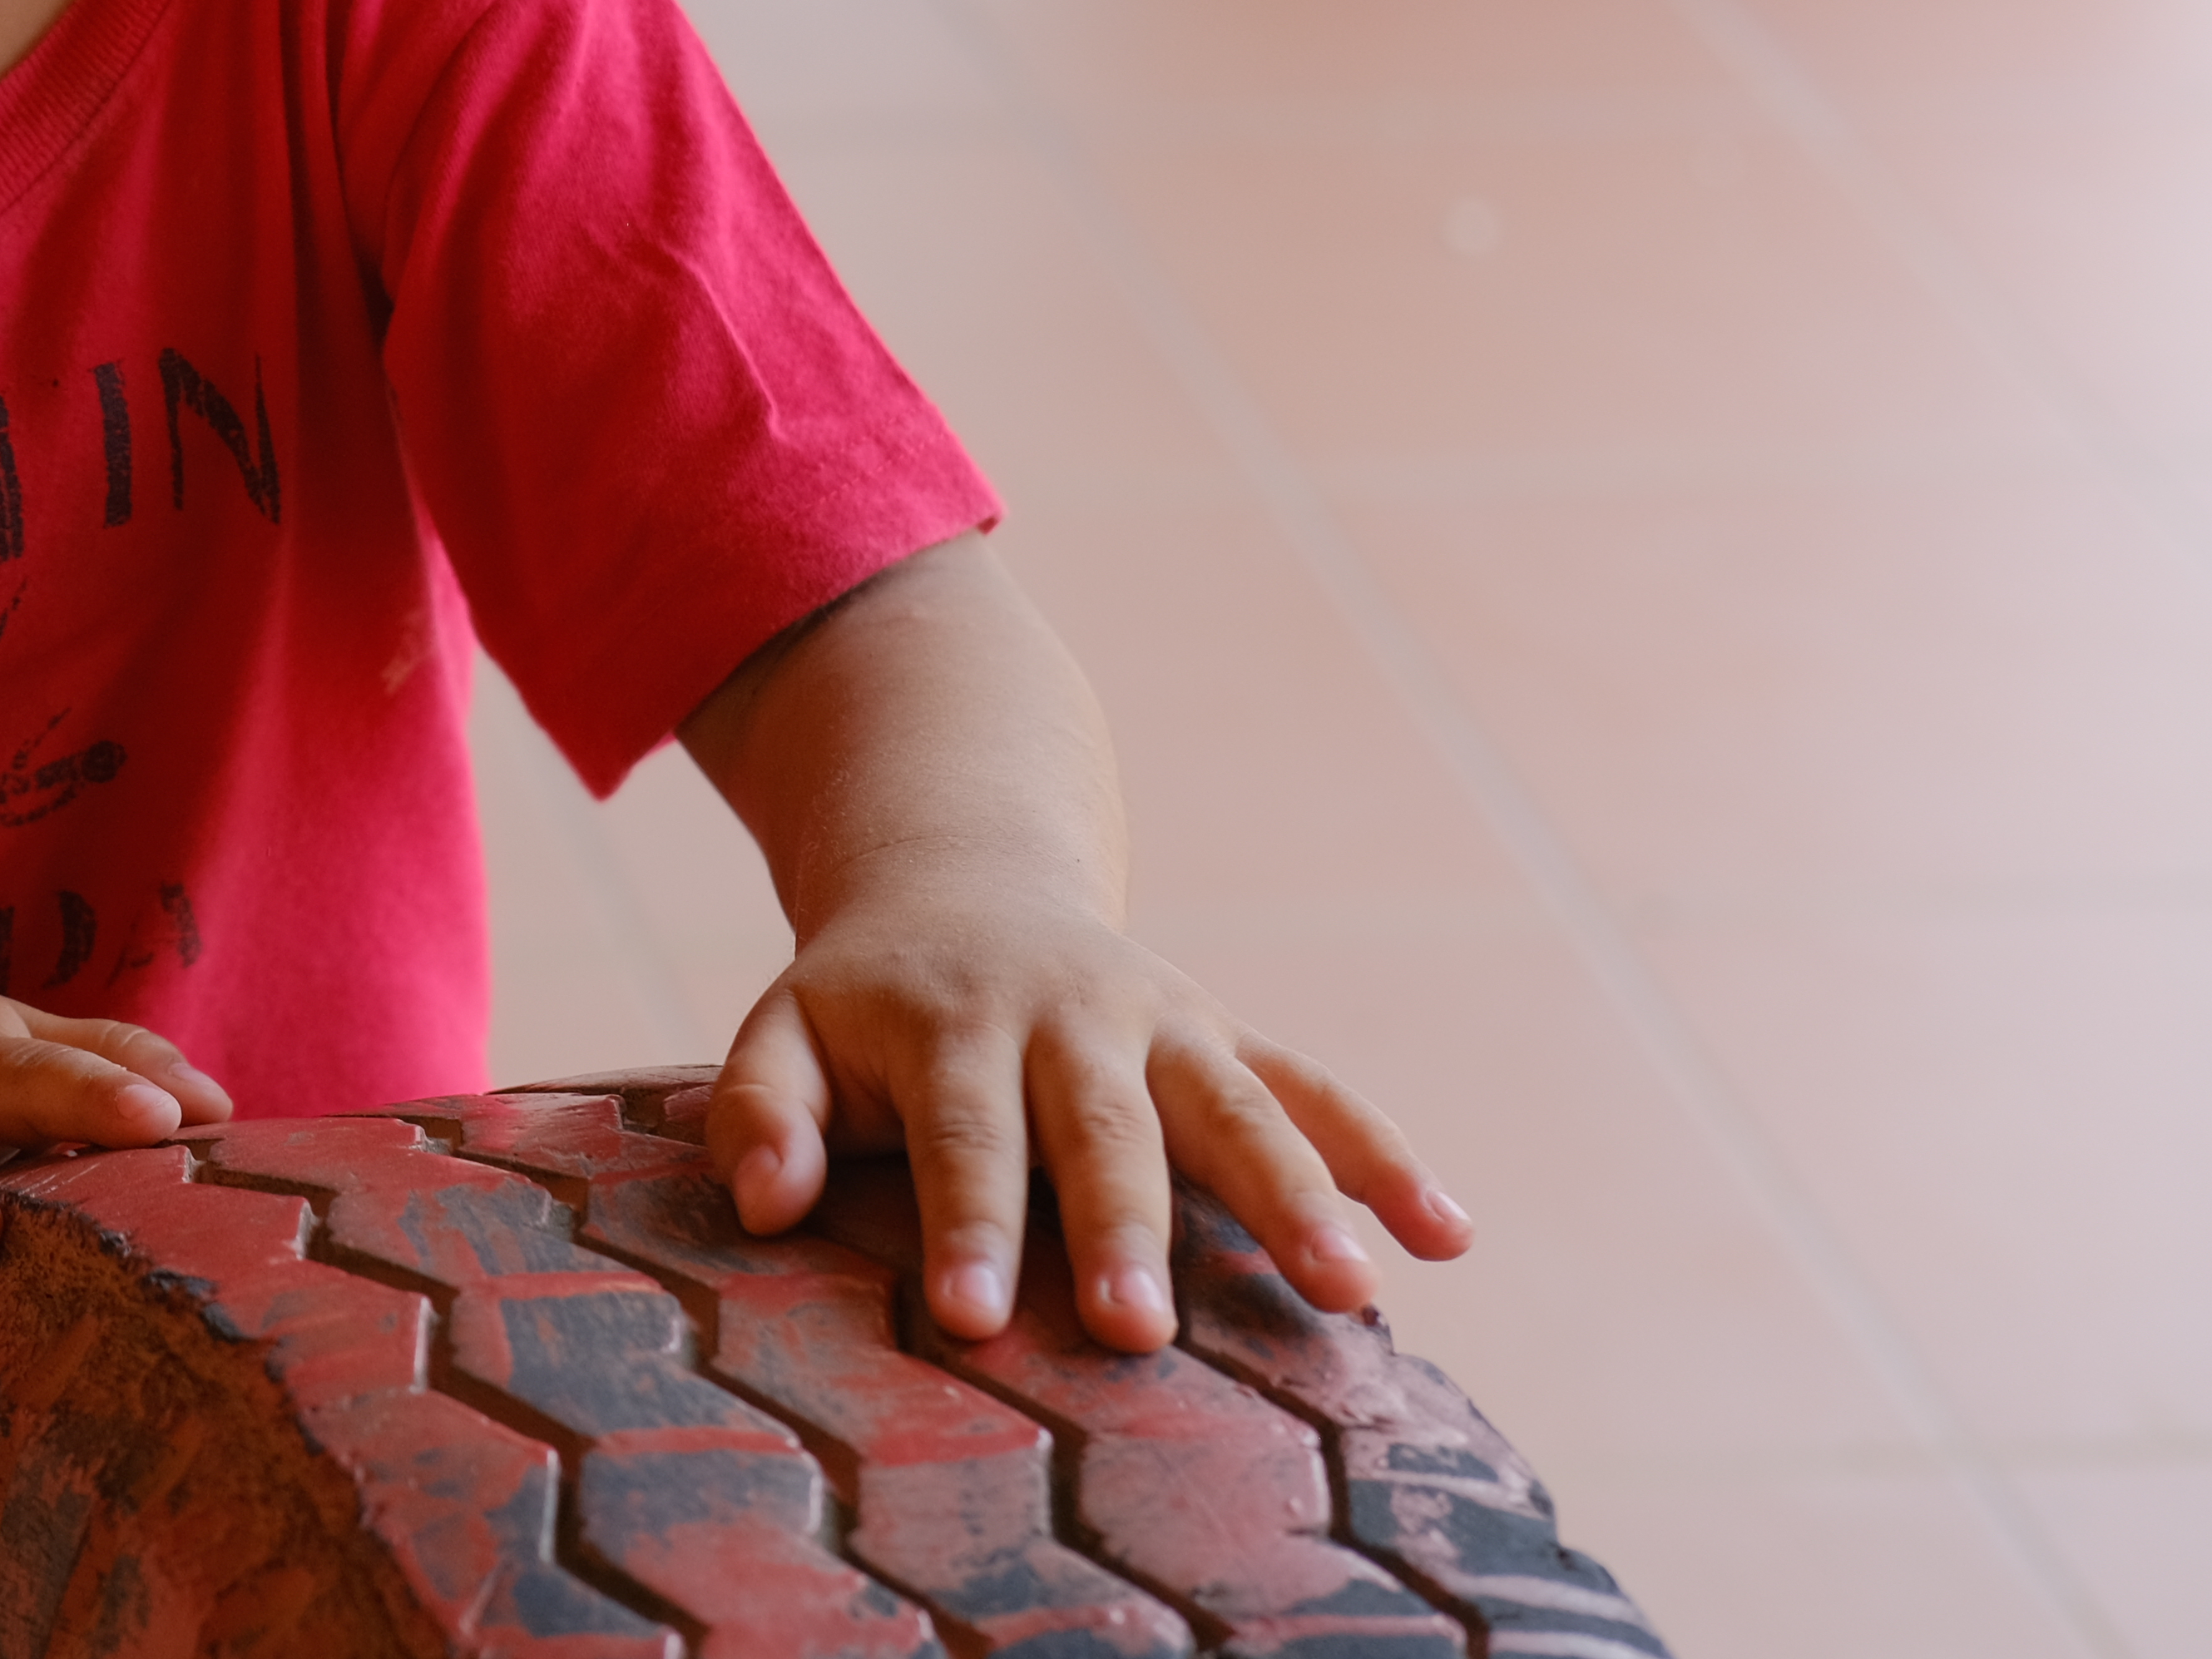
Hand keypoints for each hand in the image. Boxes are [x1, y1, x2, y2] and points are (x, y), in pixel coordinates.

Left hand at [703, 867, 1470, 1353]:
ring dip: (1295, 1197)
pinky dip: (1388, 1156)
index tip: (973, 1317)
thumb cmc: (868, 1002)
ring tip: (1348, 1295)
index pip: (961, 1136)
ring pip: (1239, 1108)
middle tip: (1140, 1332)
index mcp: (953, 1023)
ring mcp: (1166, 1023)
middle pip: (1104, 1133)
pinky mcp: (1229, 1037)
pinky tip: (1450, 1237)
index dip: (968, 1225)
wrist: (964, 880)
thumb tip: (765, 1201)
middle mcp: (1071, 1018)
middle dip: (1126, 1231)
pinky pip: (1319, 1090)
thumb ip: (762, 1106)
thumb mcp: (786, 1027)